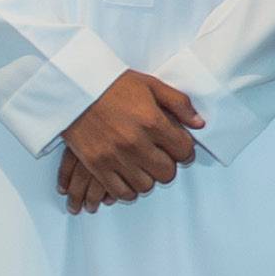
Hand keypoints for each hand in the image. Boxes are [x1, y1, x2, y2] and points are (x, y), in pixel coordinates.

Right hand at [60, 71, 204, 202]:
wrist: (75, 87)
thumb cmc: (114, 84)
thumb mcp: (151, 84)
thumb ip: (179, 103)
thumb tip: (199, 124)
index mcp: (152, 121)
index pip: (183, 150)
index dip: (185, 151)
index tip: (179, 148)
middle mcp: (136, 142)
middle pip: (166, 173)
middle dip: (168, 166)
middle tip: (161, 157)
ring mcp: (115, 156)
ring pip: (145, 185)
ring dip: (148, 177)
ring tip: (144, 166)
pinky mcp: (97, 165)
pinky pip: (120, 191)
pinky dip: (128, 189)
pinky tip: (128, 176)